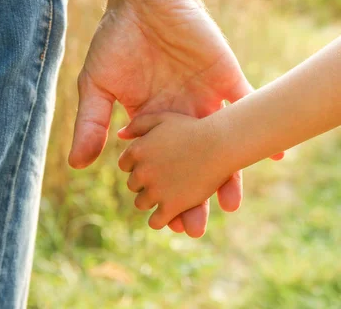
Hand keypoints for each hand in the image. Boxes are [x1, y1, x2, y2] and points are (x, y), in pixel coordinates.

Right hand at [68, 0, 268, 236]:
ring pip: (223, 142)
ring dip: (229, 173)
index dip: (165, 193)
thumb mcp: (98, 85)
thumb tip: (78, 164)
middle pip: (195, 163)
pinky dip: (262, 125)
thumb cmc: (118, 40)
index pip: (163, 167)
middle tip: (198, 227)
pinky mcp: (227, 80)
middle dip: (196, 195)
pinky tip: (275, 155)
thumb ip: (93, 123)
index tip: (165, 223)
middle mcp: (185, 117)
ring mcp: (208, 101)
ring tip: (231, 203)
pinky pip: (249, 104)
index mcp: (155, 122)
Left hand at [117, 112, 230, 229]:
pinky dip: (160, 220)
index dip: (139, 165)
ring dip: (152, 200)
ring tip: (168, 195)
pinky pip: (155, 221)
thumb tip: (121, 135)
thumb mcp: (163, 118)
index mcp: (137, 150)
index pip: (125, 165)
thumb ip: (139, 123)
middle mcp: (142, 172)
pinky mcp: (171, 207)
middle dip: (146, 183)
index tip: (154, 164)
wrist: (219, 144)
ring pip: (142, 203)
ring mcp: (156, 191)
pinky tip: (171, 215)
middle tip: (164, 179)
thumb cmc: (194, 128)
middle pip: (133, 184)